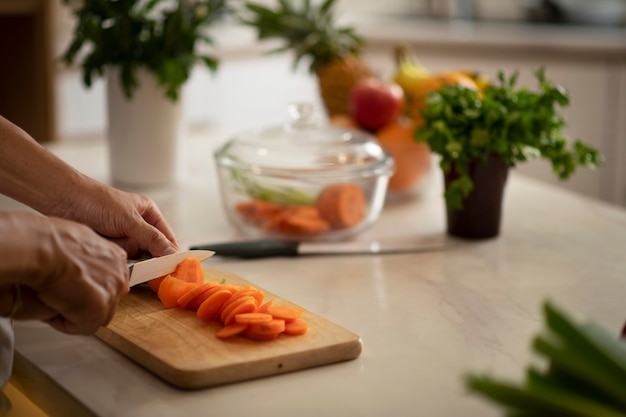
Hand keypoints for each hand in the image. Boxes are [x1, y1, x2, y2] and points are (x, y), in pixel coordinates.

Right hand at [0, 213, 128, 333]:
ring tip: (55, 300)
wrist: (45, 250)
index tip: (72, 286)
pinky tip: (52, 307)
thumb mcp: (80, 240)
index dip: (87, 288)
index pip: (109, 283)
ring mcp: (111, 294)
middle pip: (105, 301)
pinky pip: (80, 327)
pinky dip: (63, 323)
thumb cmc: (53, 242)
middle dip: (84, 303)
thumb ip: (90, 255)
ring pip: (94, 316)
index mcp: (116, 258)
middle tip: (62, 296)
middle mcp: (119, 276)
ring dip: (74, 313)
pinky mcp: (98, 311)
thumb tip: (81, 263)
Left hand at [57, 181, 178, 257]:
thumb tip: (172, 254)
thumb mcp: (129, 220)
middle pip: (150, 252)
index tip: (172, 270)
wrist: (63, 200)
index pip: (167, 238)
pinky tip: (105, 246)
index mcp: (149, 214)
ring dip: (124, 254)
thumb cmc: (97, 202)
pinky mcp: (109, 246)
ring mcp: (123, 237)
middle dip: (142, 255)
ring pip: (133, 257)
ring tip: (111, 240)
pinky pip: (118, 259)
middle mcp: (138, 227)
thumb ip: (152, 238)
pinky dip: (113, 257)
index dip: (170, 253)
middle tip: (135, 256)